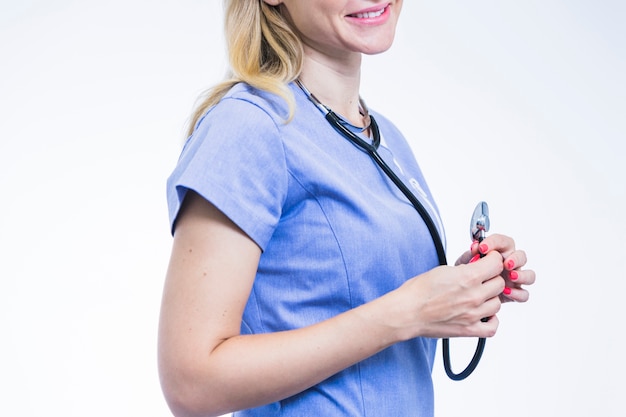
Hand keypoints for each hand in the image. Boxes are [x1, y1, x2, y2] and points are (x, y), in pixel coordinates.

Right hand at [390, 251, 504, 339]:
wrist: (407, 312)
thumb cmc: (419, 291)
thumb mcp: (443, 270)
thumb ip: (465, 268)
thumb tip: (476, 266)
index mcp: (468, 277)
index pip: (496, 264)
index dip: (493, 259)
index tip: (488, 260)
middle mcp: (474, 296)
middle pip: (499, 283)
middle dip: (491, 277)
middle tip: (481, 278)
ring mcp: (473, 314)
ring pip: (497, 303)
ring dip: (490, 298)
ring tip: (478, 296)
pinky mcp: (469, 329)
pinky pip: (493, 326)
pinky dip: (491, 320)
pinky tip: (483, 314)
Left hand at [458, 234, 535, 303]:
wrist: (466, 290)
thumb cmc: (468, 273)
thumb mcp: (466, 262)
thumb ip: (471, 254)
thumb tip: (475, 246)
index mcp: (500, 252)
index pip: (503, 242)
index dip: (494, 242)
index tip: (482, 248)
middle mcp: (510, 263)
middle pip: (521, 256)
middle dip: (515, 259)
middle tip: (506, 264)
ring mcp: (515, 278)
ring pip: (529, 275)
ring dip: (522, 275)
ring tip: (511, 276)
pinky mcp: (515, 292)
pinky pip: (524, 294)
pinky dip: (518, 293)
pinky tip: (506, 292)